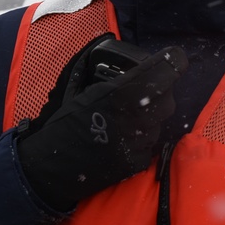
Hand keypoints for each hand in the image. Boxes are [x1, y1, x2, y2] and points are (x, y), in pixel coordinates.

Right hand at [17, 43, 187, 210]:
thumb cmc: (67, 121)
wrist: (52, 165)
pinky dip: (141, 139)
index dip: (172, 61)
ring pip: (161, 121)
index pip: (170, 67)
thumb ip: (122, 78)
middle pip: (168, 96)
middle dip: (158, 92)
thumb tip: (149, 65)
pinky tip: (121, 138)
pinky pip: (151, 143)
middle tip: (138, 94)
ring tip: (124, 119)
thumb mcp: (89, 88)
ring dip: (150, 117)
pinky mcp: (138, 161)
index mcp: (124, 92)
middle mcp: (138, 116)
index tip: (171, 59)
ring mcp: (140, 141)